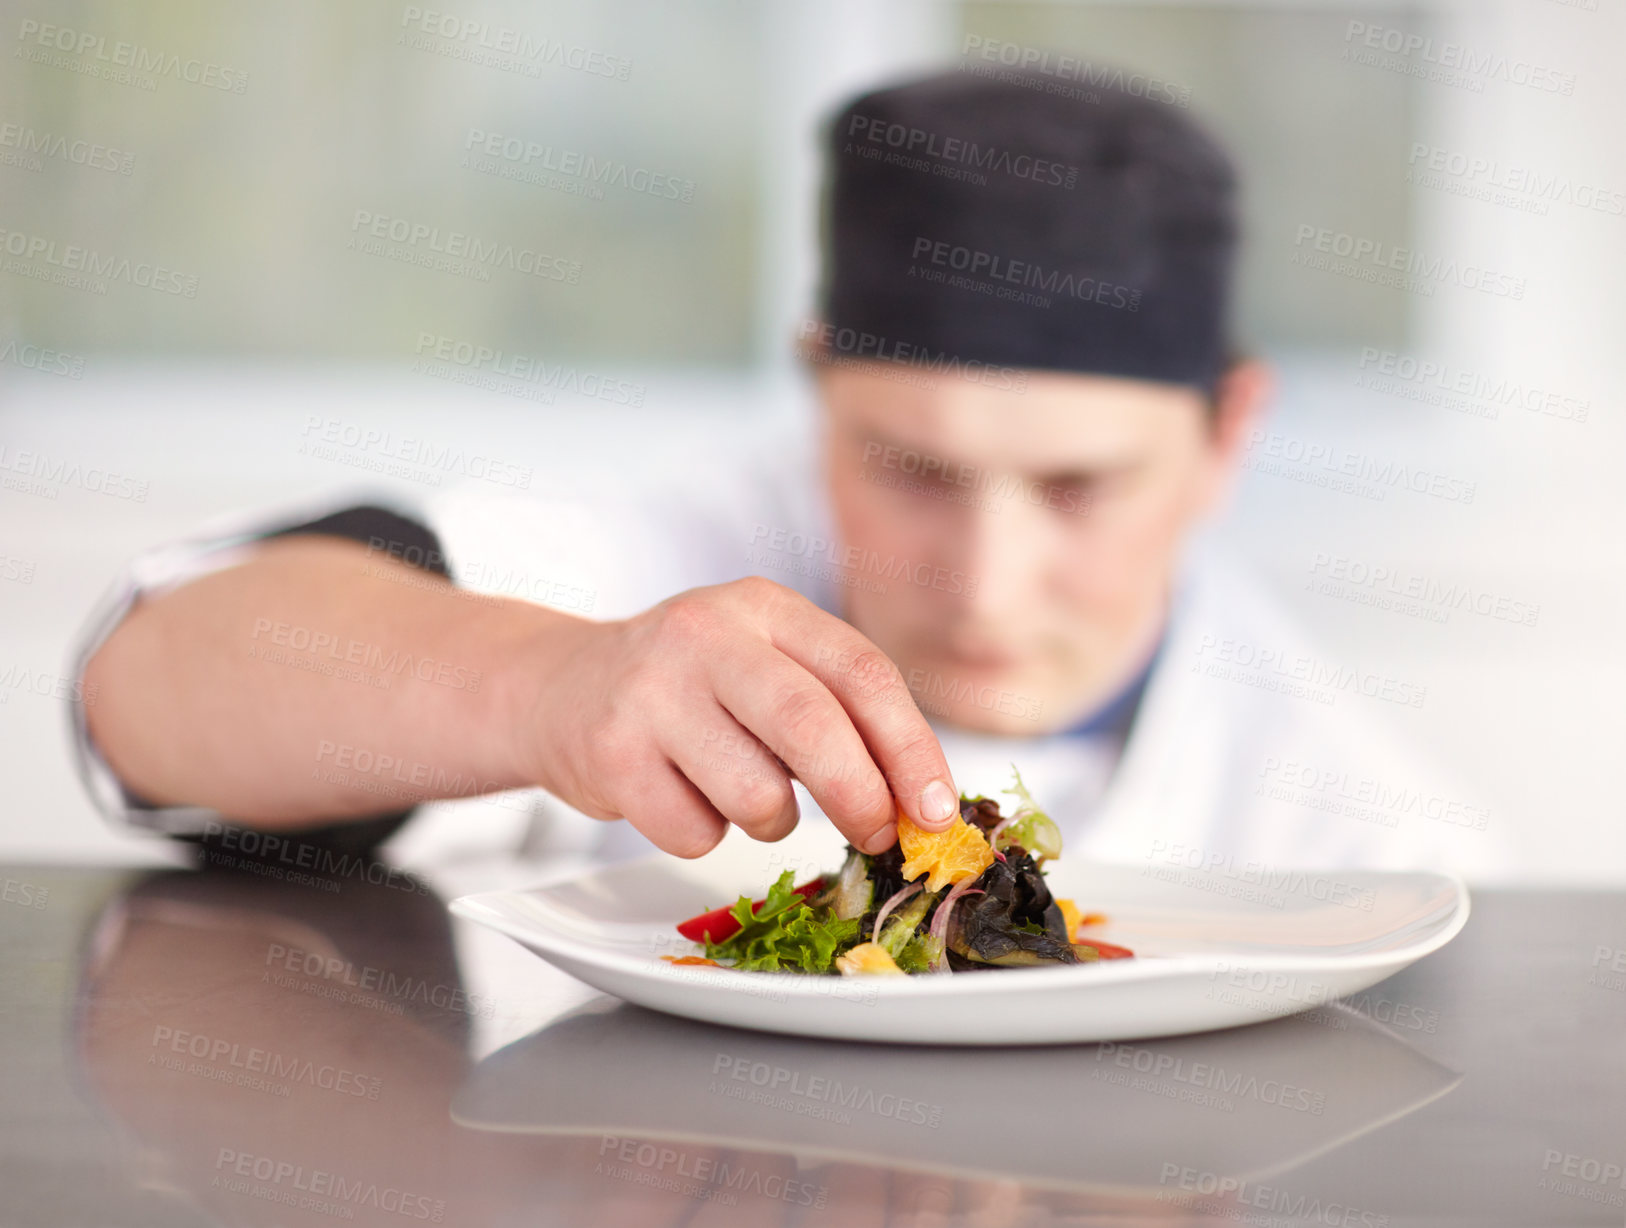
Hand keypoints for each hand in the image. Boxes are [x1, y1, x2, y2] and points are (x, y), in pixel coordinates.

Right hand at [514, 577, 958, 856]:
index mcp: (765, 607)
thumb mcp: (764, 665)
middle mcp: (706, 635)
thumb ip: (838, 713)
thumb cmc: (690, 689)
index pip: (862, 673)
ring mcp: (652, 691)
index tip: (938, 810)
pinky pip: (694, 830)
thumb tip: (921, 802)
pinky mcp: (610, 751)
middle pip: (812, 726)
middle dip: (861, 796)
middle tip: (878, 835)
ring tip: (743, 792)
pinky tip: (679, 794)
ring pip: (756, 794)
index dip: (912, 749)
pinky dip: (703, 833)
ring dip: (770, 819)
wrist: (558, 688)